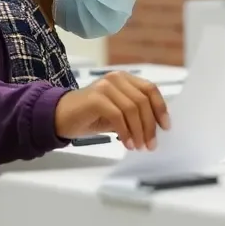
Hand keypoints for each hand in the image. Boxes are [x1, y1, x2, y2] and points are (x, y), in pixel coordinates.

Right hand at [54, 72, 170, 150]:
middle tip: (151, 144)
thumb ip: (135, 113)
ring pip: (132, 109)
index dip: (160, 108)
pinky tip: (127, 144)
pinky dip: (125, 132)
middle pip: (143, 101)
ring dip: (139, 131)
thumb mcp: (118, 113)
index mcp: (125, 79)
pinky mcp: (95, 98)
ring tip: (139, 146)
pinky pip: (118, 116)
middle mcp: (116, 78)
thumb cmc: (90, 116)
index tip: (165, 127)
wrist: (59, 117)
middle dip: (150, 125)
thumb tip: (157, 127)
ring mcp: (105, 86)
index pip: (150, 90)